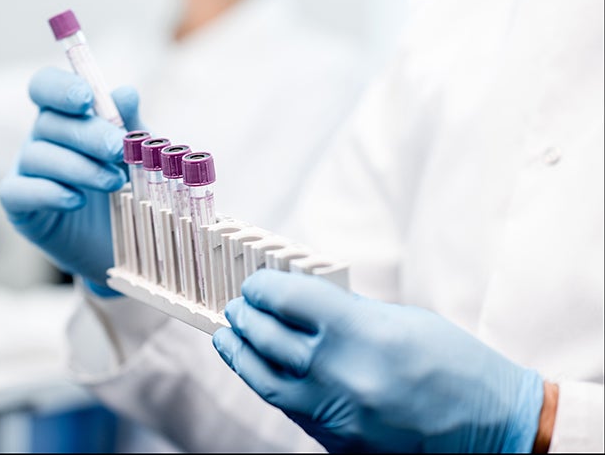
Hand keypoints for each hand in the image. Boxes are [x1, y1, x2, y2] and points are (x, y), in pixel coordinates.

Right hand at [0, 67, 140, 294]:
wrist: (125, 240)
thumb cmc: (129, 186)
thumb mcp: (137, 153)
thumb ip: (131, 124)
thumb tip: (125, 92)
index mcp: (67, 115)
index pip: (46, 86)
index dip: (60, 87)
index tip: (86, 99)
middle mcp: (42, 138)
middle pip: (49, 122)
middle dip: (86, 134)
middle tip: (118, 150)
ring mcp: (26, 171)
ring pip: (37, 156)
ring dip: (78, 167)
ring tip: (114, 183)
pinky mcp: (20, 207)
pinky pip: (19, 191)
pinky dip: (48, 193)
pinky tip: (77, 200)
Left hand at [213, 270, 544, 452]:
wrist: (491, 430)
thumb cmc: (456, 367)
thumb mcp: (403, 321)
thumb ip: (349, 311)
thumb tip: (304, 301)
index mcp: (362, 333)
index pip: (288, 300)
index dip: (263, 286)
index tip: (256, 282)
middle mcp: (342, 374)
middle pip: (268, 338)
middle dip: (246, 316)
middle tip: (238, 306)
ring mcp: (336, 415)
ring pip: (264, 380)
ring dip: (240, 354)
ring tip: (229, 335)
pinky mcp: (336, 443)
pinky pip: (289, 408)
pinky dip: (267, 383)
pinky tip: (259, 369)